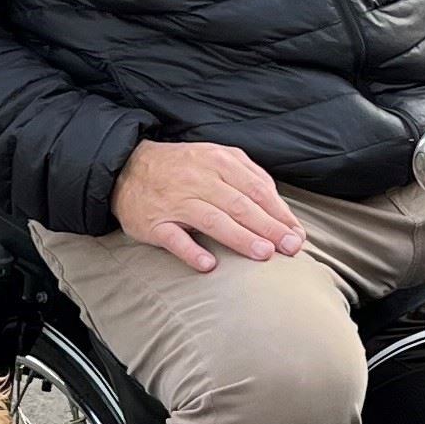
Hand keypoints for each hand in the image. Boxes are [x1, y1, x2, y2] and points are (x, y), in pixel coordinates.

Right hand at [114, 138, 306, 275]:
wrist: (127, 169)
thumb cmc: (182, 168)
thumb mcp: (216, 158)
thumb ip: (247, 175)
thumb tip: (278, 204)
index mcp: (218, 162)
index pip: (256, 189)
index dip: (279, 213)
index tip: (297, 234)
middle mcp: (198, 180)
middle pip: (240, 205)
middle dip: (268, 227)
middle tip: (290, 247)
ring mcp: (175, 202)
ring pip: (213, 220)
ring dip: (240, 238)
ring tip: (263, 254)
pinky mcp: (154, 223)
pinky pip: (175, 239)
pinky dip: (192, 252)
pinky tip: (209, 265)